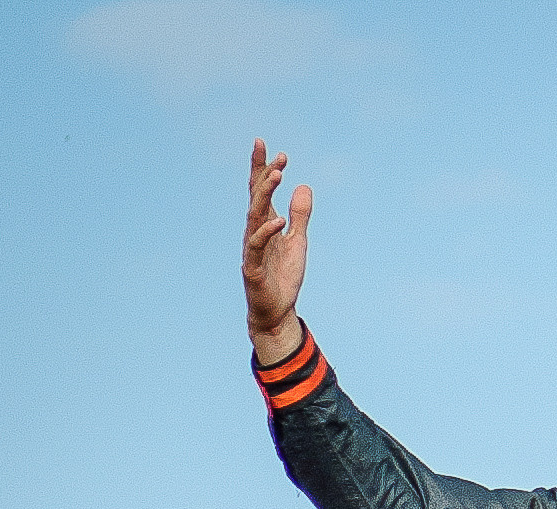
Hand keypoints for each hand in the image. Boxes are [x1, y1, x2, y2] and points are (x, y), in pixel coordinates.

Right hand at [244, 138, 311, 362]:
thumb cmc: (283, 277)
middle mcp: (255, 231)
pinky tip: (279, 221)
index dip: (262, 168)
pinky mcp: (253, 267)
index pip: (260, 190)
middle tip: (279, 157)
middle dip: (265, 174)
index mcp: (264, 223)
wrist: (277, 312)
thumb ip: (300, 216)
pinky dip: (267, 232)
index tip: (270, 147)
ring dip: (265, 194)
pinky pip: (257, 246)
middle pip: (256, 196)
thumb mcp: (298, 242)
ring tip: (278, 175)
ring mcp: (252, 248)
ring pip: (254, 215)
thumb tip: (304, 186)